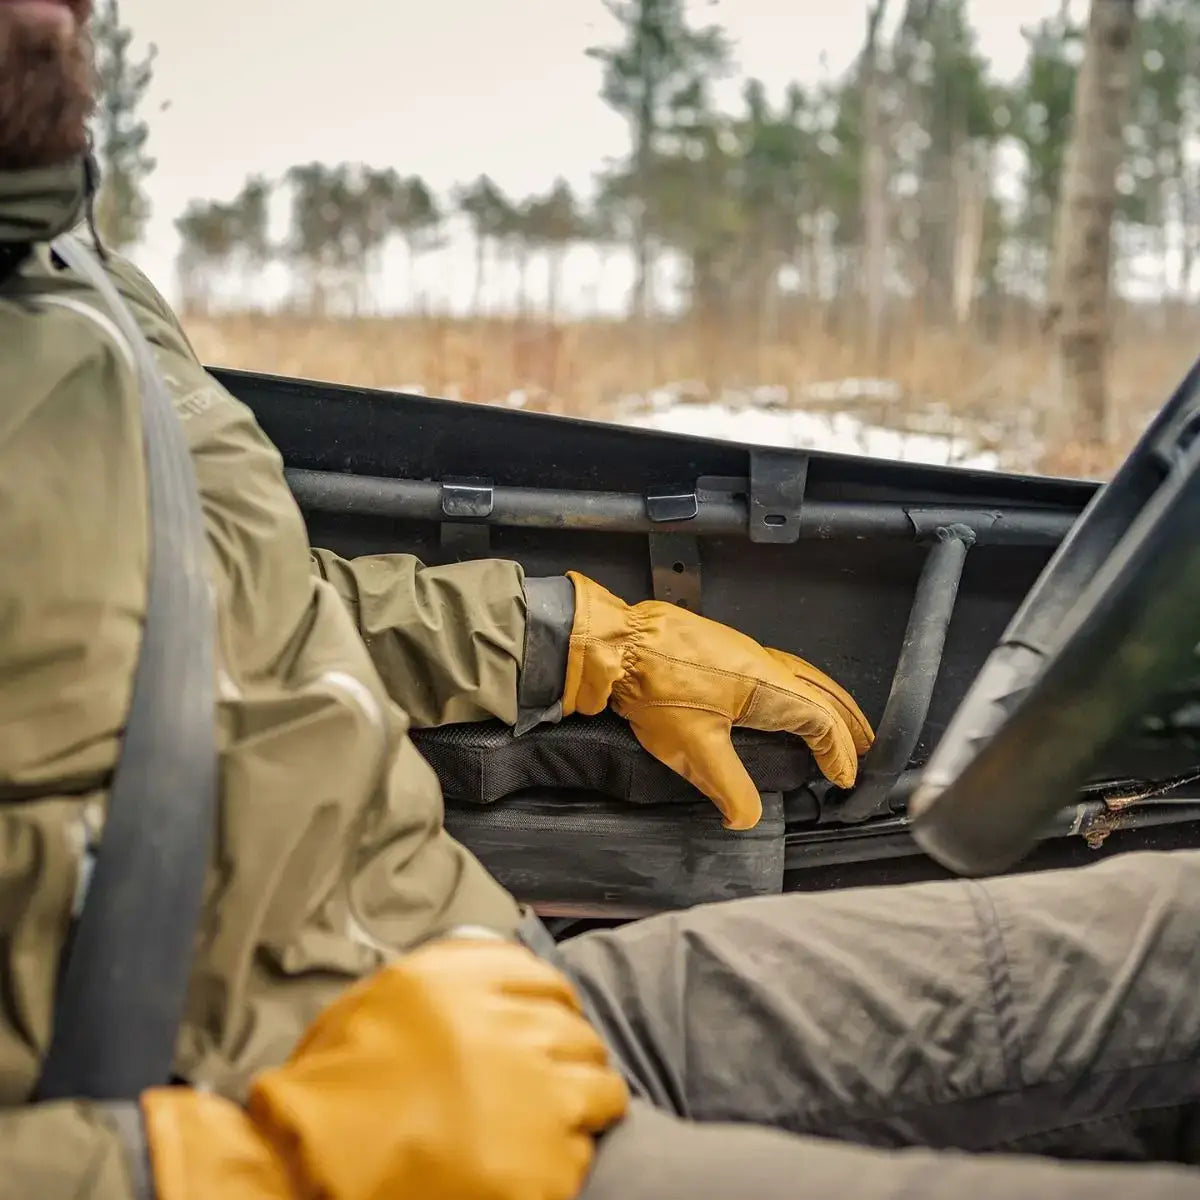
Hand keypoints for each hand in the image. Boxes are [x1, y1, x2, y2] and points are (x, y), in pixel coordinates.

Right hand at [143, 939, 628, 1199]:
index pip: (542, 977)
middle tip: (547, 1082)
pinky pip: (588, 1143)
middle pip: (575, 1029)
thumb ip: (433, 987)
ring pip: (599, 1083)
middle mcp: (506, 1024)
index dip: (549, 1004)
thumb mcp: (368, 1007)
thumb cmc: (322, 1098)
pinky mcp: (549, 1158)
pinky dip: (572, 1154)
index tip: (548, 1024)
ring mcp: (535, 1091)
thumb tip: (476, 987)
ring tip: (555, 1123)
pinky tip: (542, 1163)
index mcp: (460, 981)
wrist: (306, 1177)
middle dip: (566, 1054)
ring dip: (582, 1100)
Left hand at [563, 572, 873, 830]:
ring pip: (801, 676)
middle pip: (821, 692)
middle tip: (865, 745)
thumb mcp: (693, 749)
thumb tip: (746, 817)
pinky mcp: (724, 648)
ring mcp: (744, 650)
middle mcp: (763, 662)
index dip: (839, 752)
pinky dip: (797, 687)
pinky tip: (783, 699)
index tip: (844, 776)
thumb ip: (728, 788)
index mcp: (767, 685)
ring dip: (824, 700)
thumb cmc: (652, 684)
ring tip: (835, 722)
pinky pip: (778, 667)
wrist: (616, 643)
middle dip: (847, 721)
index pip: (821, 722)